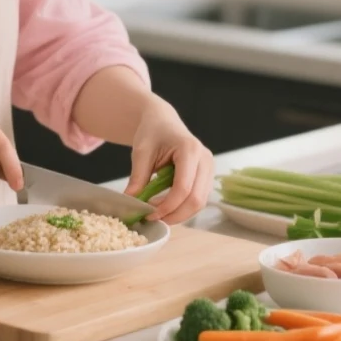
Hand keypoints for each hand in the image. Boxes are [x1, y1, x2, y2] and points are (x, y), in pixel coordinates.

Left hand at [123, 100, 213, 224]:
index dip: (167, 206)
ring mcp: (209, 168)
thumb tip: (131, 202)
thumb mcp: (141, 152)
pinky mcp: (207, 176)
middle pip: (196, 199)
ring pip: (200, 202)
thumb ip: (138, 177)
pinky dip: (183, 207)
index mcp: (190, 149)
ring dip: (179, 213)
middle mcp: (205, 159)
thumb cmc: (152, 132)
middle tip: (153, 219)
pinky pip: (198, 198)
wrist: (162, 121)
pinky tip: (165, 206)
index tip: (149, 214)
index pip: (183, 187)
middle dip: (175, 215)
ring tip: (157, 213)